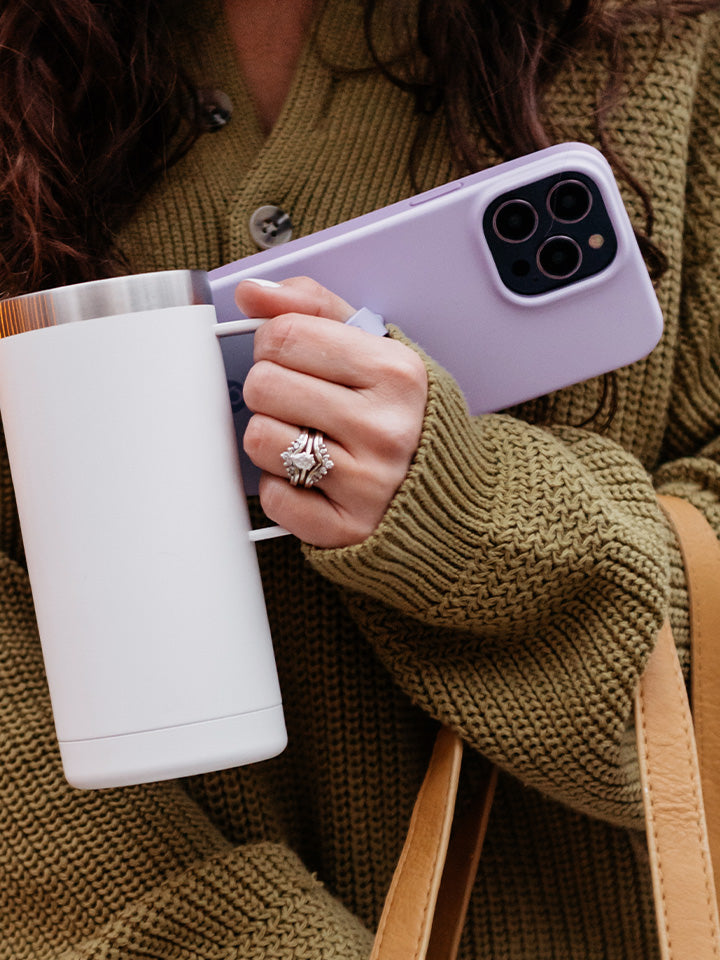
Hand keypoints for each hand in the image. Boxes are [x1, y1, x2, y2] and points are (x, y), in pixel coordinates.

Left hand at [235, 277, 428, 546]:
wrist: (451, 496)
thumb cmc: (403, 416)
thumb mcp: (377, 349)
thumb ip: (315, 310)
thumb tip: (252, 293)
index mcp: (396, 373)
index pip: (286, 335)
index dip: (274, 342)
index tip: (289, 354)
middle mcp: (385, 428)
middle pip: (264, 384)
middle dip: (270, 390)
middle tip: (299, 401)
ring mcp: (367, 483)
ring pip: (259, 438)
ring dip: (271, 438)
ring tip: (307, 438)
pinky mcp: (345, 528)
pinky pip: (273, 495)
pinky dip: (283, 486)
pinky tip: (313, 479)